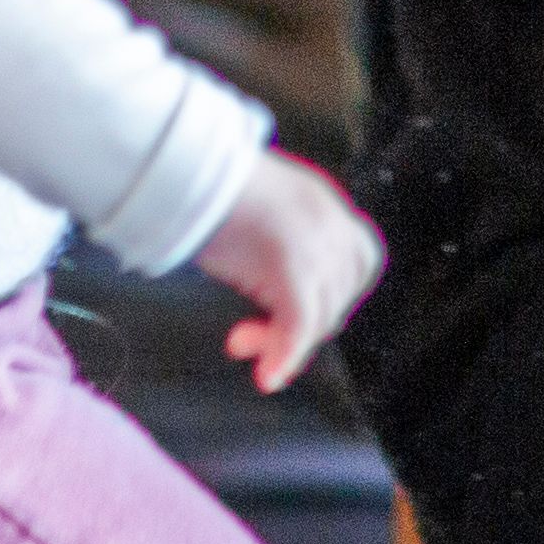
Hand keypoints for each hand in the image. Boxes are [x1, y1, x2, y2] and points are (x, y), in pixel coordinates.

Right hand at [193, 150, 384, 387]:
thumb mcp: (263, 213)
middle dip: (299, 326)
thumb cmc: (207, 192)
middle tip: (246, 337)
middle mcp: (332, 223)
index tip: (291, 311)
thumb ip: (284, 246)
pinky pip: (299, 324)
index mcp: (327, 206)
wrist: (186, 167)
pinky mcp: (292, 266)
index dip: (332, 296)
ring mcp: (316, 244)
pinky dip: (285, 356)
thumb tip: (276, 292)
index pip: (358, 263)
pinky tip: (267, 376)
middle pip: (337, 297)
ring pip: (319, 316)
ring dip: (284, 344)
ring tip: (240, 344)